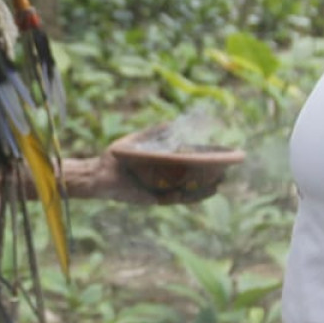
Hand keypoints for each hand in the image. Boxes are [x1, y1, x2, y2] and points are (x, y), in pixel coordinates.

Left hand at [72, 146, 220, 205]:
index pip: (188, 163)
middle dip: (209, 177)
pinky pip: (174, 199)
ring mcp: (160, 189)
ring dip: (202, 190)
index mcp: (162, 165)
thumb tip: (172, 122)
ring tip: (218, 184)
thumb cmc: (115, 157)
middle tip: (225, 173)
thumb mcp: (136, 141)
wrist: (98, 173)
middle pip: (192, 180)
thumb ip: (154, 133)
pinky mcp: (153, 198)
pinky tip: (198, 193)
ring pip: (187, 192)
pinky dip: (187, 197)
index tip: (221, 156)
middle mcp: (163, 178)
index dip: (205, 161)